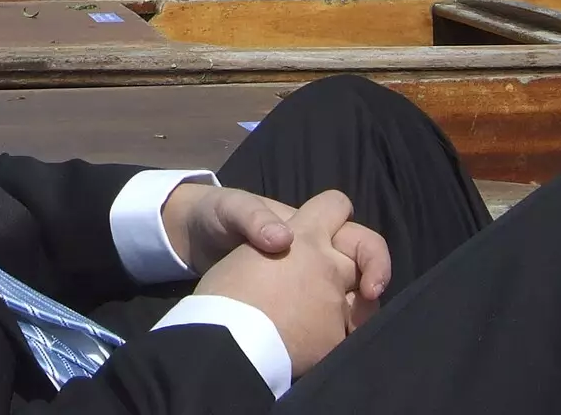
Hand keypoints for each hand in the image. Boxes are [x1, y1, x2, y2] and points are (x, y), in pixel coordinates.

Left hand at [192, 191, 387, 376]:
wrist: (188, 241)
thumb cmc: (215, 215)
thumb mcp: (231, 209)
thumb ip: (254, 218)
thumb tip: (284, 240)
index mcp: (308, 230)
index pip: (356, 236)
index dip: (371, 256)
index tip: (367, 289)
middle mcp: (311, 255)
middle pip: (357, 274)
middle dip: (367, 297)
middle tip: (357, 324)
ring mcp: (299, 281)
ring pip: (340, 300)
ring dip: (347, 318)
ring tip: (342, 341)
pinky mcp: (285, 305)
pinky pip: (315, 318)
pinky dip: (322, 332)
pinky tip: (315, 351)